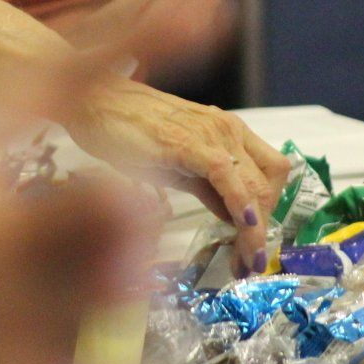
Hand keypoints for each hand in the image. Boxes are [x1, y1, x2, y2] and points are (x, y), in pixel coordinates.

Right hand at [64, 75, 288, 275]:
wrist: (91, 102)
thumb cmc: (124, 130)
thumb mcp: (175, 164)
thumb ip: (207, 187)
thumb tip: (233, 217)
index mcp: (227, 131)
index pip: (272, 173)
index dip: (270, 211)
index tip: (255, 245)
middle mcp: (227, 129)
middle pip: (270, 184)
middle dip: (263, 229)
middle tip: (248, 261)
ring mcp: (211, 133)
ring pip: (256, 185)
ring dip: (255, 230)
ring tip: (245, 260)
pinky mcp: (188, 143)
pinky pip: (228, 178)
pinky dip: (241, 207)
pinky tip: (242, 230)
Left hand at [81, 0, 244, 65]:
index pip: (122, 11)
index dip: (98, 30)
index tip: (74, 41)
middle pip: (145, 33)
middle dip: (117, 49)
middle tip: (88, 64)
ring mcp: (200, 0)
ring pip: (172, 42)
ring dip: (148, 55)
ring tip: (120, 71)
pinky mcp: (211, 3)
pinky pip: (193, 37)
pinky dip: (175, 51)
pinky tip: (155, 60)